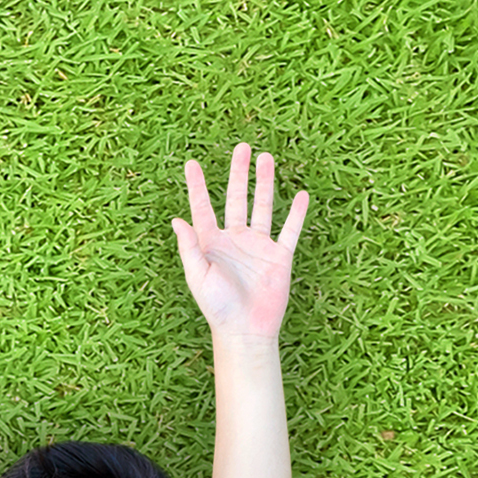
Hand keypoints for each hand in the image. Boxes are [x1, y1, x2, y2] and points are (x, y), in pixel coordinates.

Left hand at [173, 143, 308, 342]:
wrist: (245, 330)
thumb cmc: (217, 306)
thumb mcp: (198, 275)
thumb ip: (189, 247)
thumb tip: (176, 220)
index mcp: (210, 242)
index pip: (203, 206)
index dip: (197, 185)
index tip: (192, 163)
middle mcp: (234, 238)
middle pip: (236, 198)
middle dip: (238, 173)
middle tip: (241, 147)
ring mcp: (258, 245)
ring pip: (263, 206)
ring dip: (265, 183)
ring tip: (267, 158)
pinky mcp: (280, 256)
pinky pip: (290, 230)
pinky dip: (296, 213)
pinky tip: (301, 194)